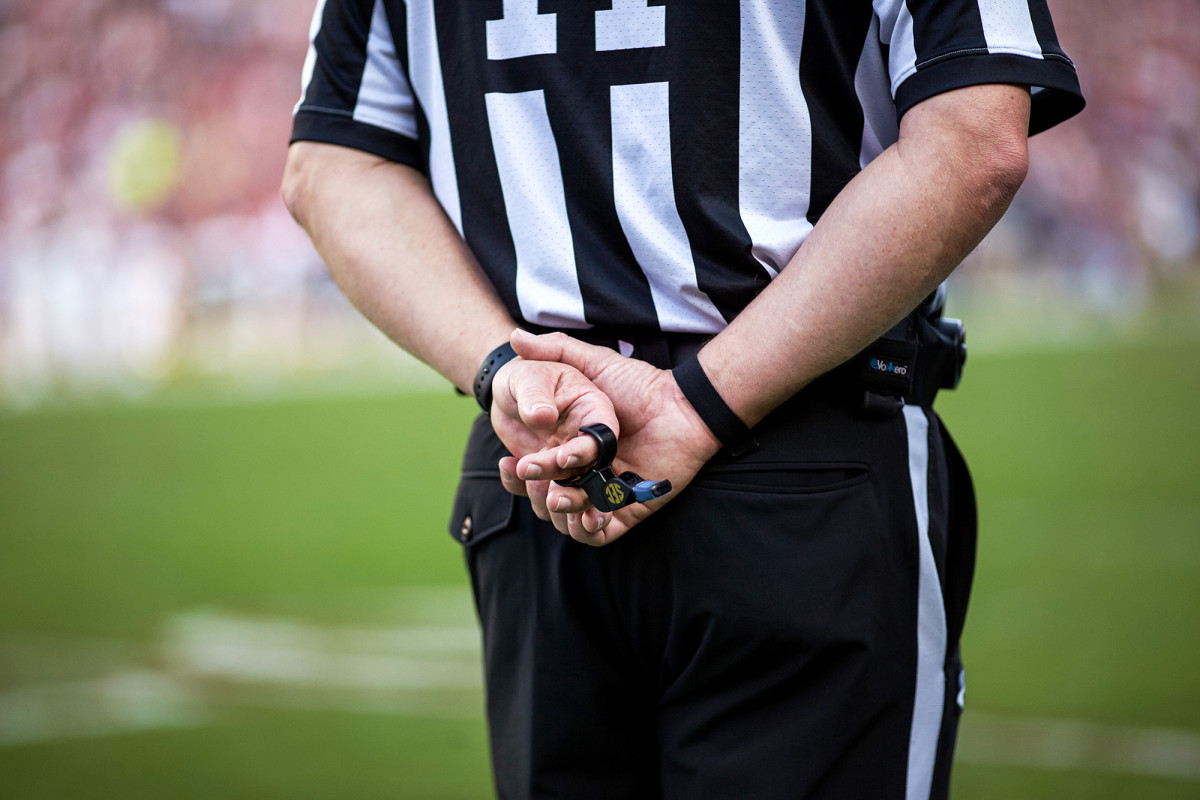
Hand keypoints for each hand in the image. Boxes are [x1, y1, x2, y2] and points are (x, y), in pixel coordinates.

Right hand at [509, 329, 721, 545]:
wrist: (682, 407)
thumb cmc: (640, 385)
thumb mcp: (593, 364)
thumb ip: (556, 350)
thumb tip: (514, 338)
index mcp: (572, 448)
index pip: (535, 470)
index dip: (517, 470)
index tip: (509, 459)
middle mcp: (586, 473)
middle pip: (548, 495)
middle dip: (535, 488)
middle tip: (532, 468)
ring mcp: (606, 493)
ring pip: (570, 517)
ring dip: (559, 510)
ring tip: (556, 494)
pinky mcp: (629, 509)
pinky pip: (602, 533)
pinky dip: (588, 530)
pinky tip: (585, 513)